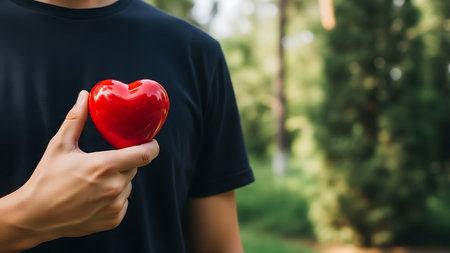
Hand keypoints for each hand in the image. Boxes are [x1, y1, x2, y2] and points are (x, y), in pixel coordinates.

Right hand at [0, 90, 158, 250]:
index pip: (145, 154)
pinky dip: (114, 198)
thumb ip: (76, 119)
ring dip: (118, 181)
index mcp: (104, 166)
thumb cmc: (47, 178)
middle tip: (103, 164)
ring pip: (128, 185)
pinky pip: (123, 202)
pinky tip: (93, 198)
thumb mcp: (60, 146)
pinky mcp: (114, 220)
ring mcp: (115, 205)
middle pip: (133, 168)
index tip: (151, 142)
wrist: (35, 216)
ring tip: (93, 183)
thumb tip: (85, 95)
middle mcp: (114, 187)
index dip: (152, 146)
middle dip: (123, 163)